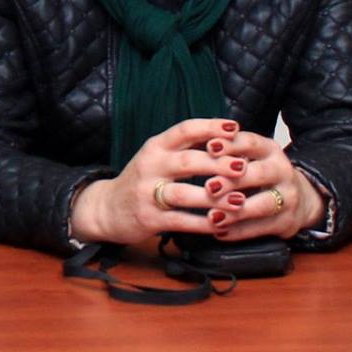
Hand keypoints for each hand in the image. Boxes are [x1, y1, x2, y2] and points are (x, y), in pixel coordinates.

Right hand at [70, 118, 247, 244]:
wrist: (107, 208)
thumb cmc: (143, 180)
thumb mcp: (158, 157)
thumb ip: (186, 148)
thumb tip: (228, 138)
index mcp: (155, 146)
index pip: (184, 130)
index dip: (210, 127)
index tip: (236, 127)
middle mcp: (150, 166)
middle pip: (187, 161)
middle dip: (218, 164)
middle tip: (244, 167)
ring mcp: (147, 192)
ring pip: (184, 193)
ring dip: (213, 198)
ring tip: (239, 201)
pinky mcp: (149, 218)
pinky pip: (180, 221)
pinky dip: (203, 223)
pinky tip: (222, 224)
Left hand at [200, 130, 326, 240]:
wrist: (302, 197)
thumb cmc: (261, 172)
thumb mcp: (250, 154)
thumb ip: (227, 149)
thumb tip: (192, 143)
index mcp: (269, 149)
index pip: (251, 142)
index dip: (231, 145)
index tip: (210, 147)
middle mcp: (282, 171)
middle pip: (260, 174)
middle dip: (234, 181)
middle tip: (209, 187)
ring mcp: (289, 198)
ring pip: (265, 204)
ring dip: (237, 212)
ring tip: (213, 216)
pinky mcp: (287, 222)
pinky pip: (263, 228)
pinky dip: (239, 231)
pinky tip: (219, 231)